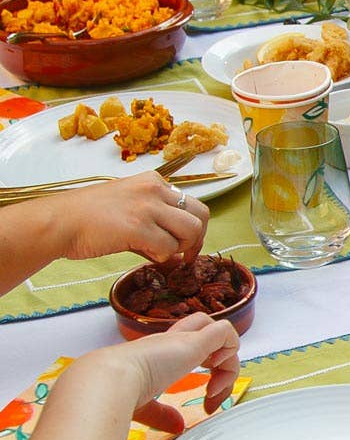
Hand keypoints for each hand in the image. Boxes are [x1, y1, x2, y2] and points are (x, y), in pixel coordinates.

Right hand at [55, 172, 208, 264]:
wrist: (58, 222)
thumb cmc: (87, 218)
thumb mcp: (128, 207)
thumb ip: (155, 222)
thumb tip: (177, 250)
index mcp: (153, 181)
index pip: (193, 204)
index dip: (195, 229)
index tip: (187, 245)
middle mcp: (154, 189)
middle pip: (200, 215)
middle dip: (196, 239)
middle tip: (184, 255)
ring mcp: (147, 207)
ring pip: (191, 231)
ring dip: (180, 249)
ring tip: (159, 253)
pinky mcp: (137, 226)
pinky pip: (169, 248)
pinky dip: (161, 257)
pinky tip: (144, 255)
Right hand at [118, 315, 241, 432]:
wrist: (109, 382)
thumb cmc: (116, 393)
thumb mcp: (143, 406)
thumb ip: (161, 414)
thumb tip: (177, 426)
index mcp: (162, 353)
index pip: (195, 347)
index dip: (211, 370)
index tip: (207, 400)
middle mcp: (174, 342)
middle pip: (213, 340)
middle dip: (224, 370)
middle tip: (213, 398)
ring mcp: (184, 339)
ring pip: (221, 333)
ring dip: (228, 365)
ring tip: (214, 391)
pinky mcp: (194, 340)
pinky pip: (225, 331)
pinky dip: (230, 350)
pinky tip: (216, 371)